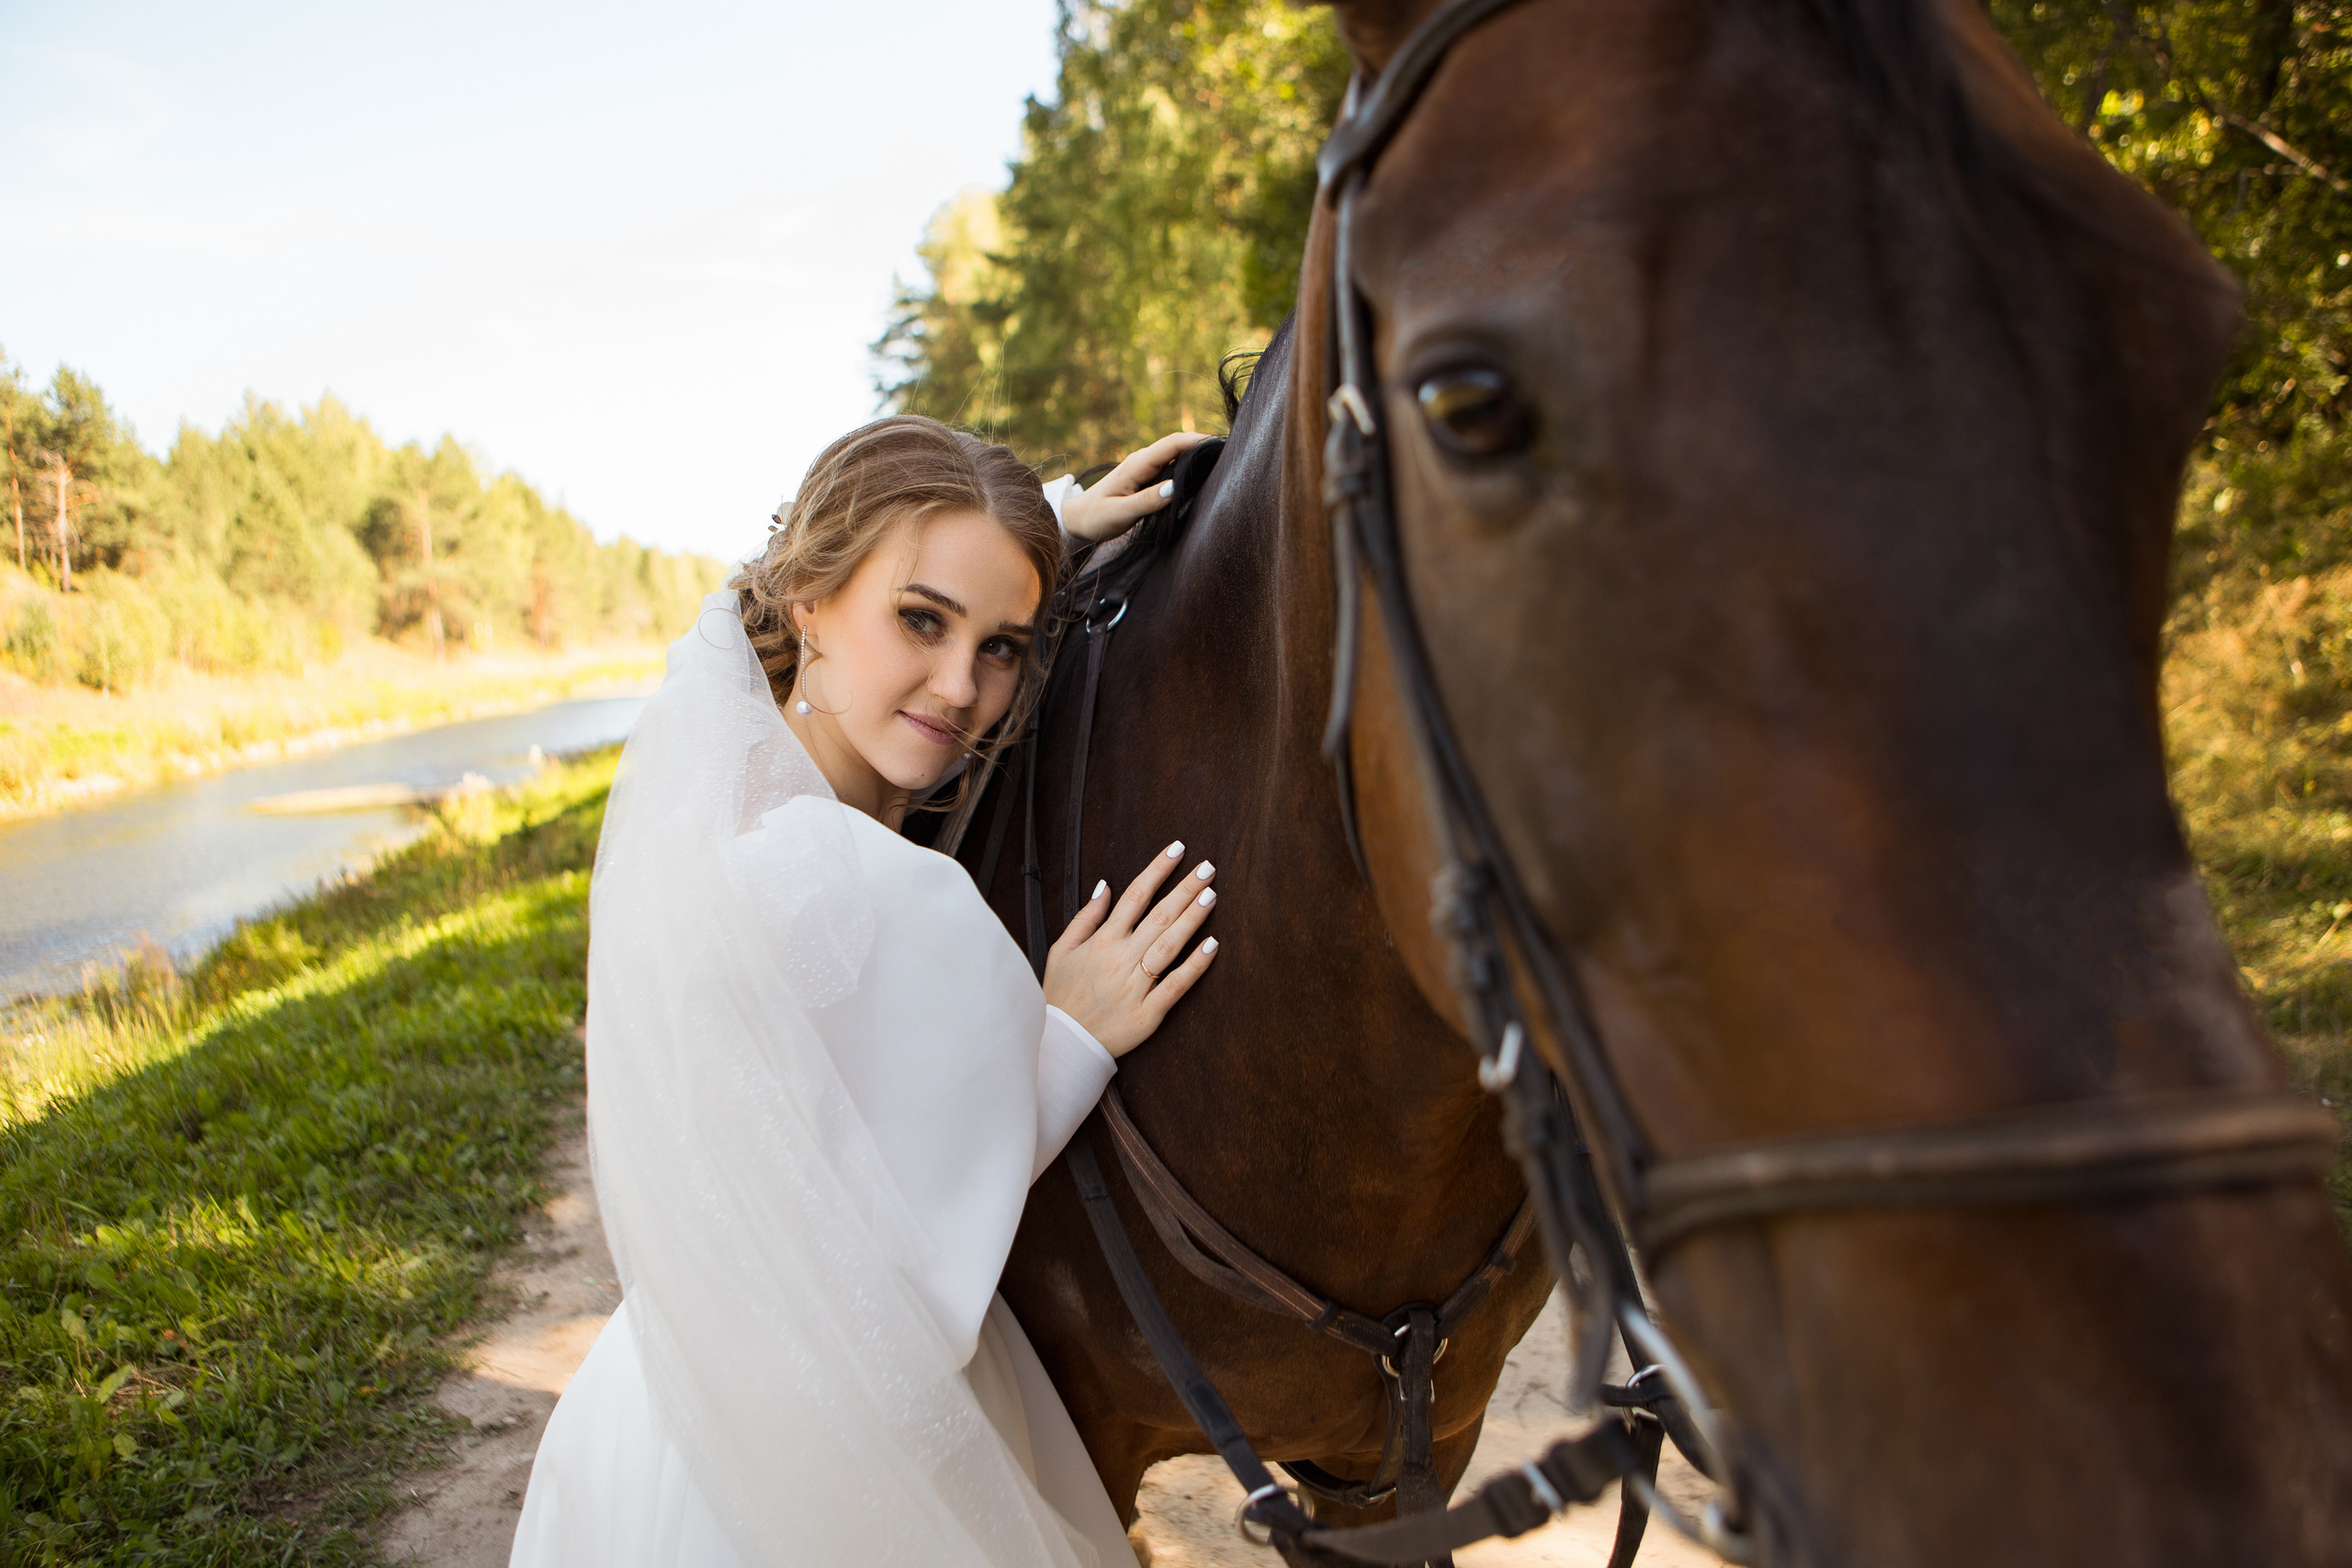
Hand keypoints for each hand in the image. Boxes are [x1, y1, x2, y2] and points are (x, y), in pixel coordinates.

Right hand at [1042, 839, 1222, 1057]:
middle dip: (1185, 889)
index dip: (1157, 870)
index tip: (1178, 849)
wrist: (1061, 1044)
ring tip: (1212, 895)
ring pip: (1169, 945)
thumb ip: (1085, 918)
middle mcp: (1120, 959)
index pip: (1135, 896)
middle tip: (1208, 868)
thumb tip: (1104, 886)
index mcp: (1102, 941)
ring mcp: (1135, 985)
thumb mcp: (1061, 951)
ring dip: (1192, 919)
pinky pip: (1175, 985)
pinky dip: (1194, 965)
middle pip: (1159, 916)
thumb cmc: (1061, 996)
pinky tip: (1212, 945)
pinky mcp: (1148, 1013)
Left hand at [1060, 432, 1215, 542]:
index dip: (1197, 440)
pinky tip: (1202, 475)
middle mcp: (1143, 461)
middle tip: (1229, 453)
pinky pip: (1171, 466)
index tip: (1220, 445)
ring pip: (1176, 455)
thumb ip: (1147, 501)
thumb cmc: (1096, 517)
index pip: (1173, 444)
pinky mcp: (1147, 477)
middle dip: (1203, 445)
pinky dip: (1188, 467)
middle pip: (1178, 444)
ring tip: (1222, 462)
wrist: (1077, 519)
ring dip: (1197, 455)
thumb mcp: (1121, 513)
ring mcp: (1145, 468)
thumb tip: (1174, 488)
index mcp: (1137, 465)